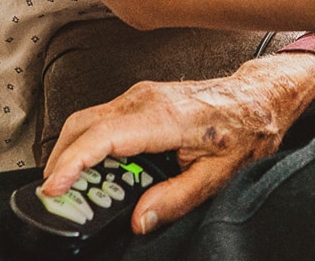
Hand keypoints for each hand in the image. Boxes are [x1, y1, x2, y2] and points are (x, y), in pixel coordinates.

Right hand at [40, 53, 314, 234]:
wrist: (260, 96)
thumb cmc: (245, 130)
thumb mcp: (218, 174)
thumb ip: (176, 198)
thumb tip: (139, 220)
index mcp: (164, 118)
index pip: (103, 137)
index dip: (73, 162)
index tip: (54, 187)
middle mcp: (146, 100)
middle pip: (83, 125)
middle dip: (60, 161)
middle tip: (54, 197)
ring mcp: (142, 94)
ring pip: (88, 119)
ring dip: (72, 151)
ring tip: (68, 187)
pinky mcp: (142, 97)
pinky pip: (102, 117)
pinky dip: (87, 142)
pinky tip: (92, 167)